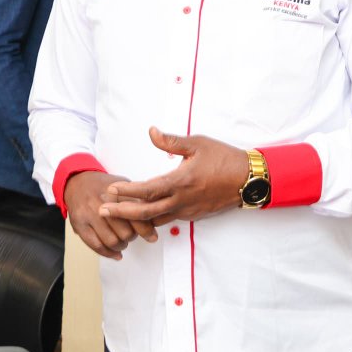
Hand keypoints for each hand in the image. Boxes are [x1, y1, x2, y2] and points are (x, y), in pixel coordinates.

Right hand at [65, 170, 147, 259]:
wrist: (77, 181)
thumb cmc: (103, 186)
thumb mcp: (123, 185)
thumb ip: (138, 200)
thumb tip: (154, 219)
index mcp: (118, 193)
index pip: (137, 216)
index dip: (146, 230)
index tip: (152, 237)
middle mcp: (103, 203)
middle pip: (126, 232)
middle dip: (132, 237)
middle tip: (131, 235)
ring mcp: (90, 214)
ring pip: (112, 241)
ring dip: (121, 246)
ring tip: (122, 243)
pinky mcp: (79, 224)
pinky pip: (96, 245)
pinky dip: (108, 253)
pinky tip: (115, 253)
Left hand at [99, 128, 248, 225]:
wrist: (249, 179)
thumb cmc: (224, 158)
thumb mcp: (198, 143)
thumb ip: (171, 141)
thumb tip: (150, 131)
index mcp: (182, 181)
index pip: (148, 190)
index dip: (127, 191)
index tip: (111, 190)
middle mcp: (182, 200)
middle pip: (146, 212)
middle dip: (122, 212)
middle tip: (102, 210)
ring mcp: (188, 210)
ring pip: (156, 220)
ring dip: (135, 219)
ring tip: (117, 215)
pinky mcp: (194, 215)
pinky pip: (168, 220)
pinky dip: (152, 220)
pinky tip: (141, 216)